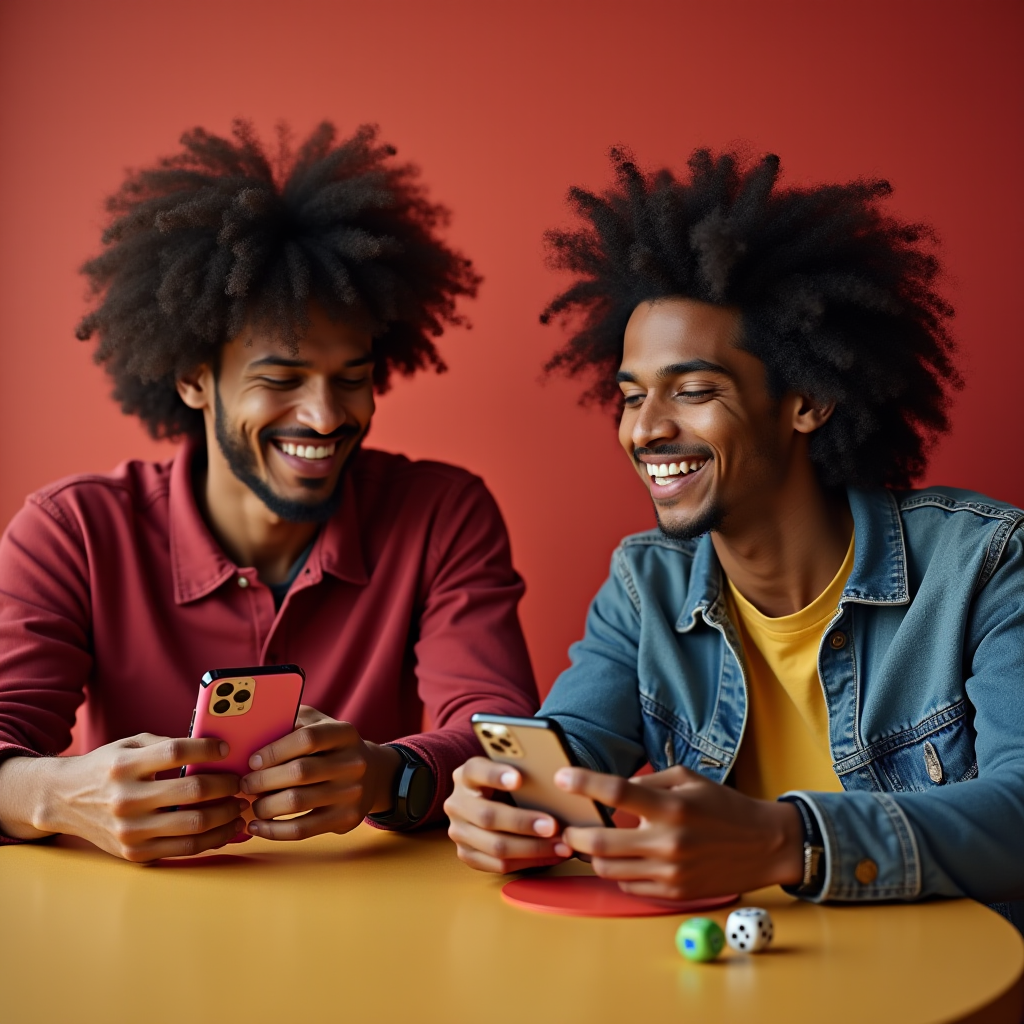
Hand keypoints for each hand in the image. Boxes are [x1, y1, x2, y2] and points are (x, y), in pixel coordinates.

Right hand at [0, 735, 245, 861]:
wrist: (63, 799)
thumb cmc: (107, 767)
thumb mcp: (130, 745)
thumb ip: (167, 746)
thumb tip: (215, 751)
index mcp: (124, 765)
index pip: (176, 752)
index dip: (207, 749)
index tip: (227, 750)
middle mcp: (125, 799)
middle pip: (192, 791)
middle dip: (227, 785)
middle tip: (243, 782)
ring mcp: (129, 830)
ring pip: (194, 825)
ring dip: (227, 815)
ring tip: (242, 807)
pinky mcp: (134, 853)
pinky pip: (184, 848)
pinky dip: (213, 840)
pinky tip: (227, 829)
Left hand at [240, 706, 401, 840]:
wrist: (372, 775)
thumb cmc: (330, 747)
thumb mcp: (319, 724)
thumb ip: (291, 721)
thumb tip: (251, 729)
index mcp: (344, 733)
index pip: (307, 738)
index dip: (275, 750)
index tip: (252, 760)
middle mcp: (354, 762)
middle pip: (300, 772)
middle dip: (264, 780)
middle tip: (244, 784)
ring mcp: (352, 793)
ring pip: (298, 802)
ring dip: (265, 806)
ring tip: (252, 804)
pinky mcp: (347, 819)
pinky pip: (303, 830)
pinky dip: (274, 831)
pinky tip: (257, 826)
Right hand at [444, 756, 572, 872]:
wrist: (487, 803)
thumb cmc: (507, 786)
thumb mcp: (509, 773)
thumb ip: (523, 774)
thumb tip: (559, 780)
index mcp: (466, 776)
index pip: (476, 771)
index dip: (496, 775)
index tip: (519, 778)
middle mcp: (457, 804)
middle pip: (488, 816)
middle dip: (523, 823)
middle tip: (552, 826)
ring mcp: (459, 832)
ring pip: (496, 846)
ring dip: (532, 848)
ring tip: (561, 846)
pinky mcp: (466, 855)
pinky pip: (499, 865)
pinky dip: (529, 862)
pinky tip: (551, 856)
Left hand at [555, 765, 803, 898]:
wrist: (764, 845)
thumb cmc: (723, 806)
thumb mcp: (688, 779)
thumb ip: (648, 783)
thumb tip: (611, 789)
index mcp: (671, 807)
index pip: (617, 793)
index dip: (584, 783)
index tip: (562, 778)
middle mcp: (668, 842)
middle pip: (600, 843)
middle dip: (573, 834)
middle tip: (566, 826)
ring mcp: (670, 872)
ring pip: (608, 869)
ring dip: (592, 856)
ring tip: (592, 843)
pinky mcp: (674, 893)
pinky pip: (628, 886)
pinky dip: (618, 872)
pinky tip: (623, 859)